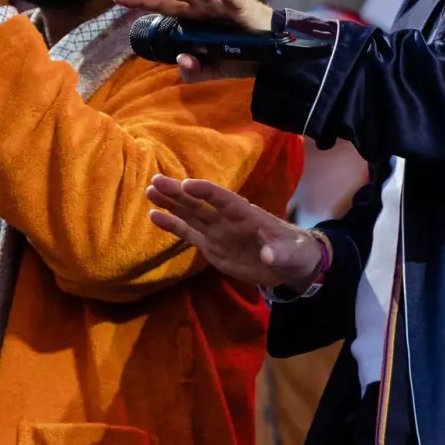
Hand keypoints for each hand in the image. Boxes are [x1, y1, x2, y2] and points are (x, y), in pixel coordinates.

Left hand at [113, 0, 272, 81]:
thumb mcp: (214, 69)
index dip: (141, 0)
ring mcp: (221, 3)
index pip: (162, 5)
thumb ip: (194, 71)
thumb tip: (182, 62)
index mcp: (194, 17)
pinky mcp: (242, 7)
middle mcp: (203, 5)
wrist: (277, 54)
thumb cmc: (244, 54)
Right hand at [146, 174, 323, 290]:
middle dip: (179, 192)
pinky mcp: (211, 246)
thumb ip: (280, 253)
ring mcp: (217, 231)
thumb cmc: (294, 253)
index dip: (206, 191)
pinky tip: (153, 215)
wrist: (288, 264)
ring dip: (170, 203)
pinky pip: (188, 234)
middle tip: (156, 181)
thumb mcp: (292, 254)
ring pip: (190, 214)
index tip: (187, 185)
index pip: (224, 199)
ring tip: (150, 191)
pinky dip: (171, 225)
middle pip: (200, 203)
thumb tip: (268, 255)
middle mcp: (227, 219)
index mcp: (247, 214)